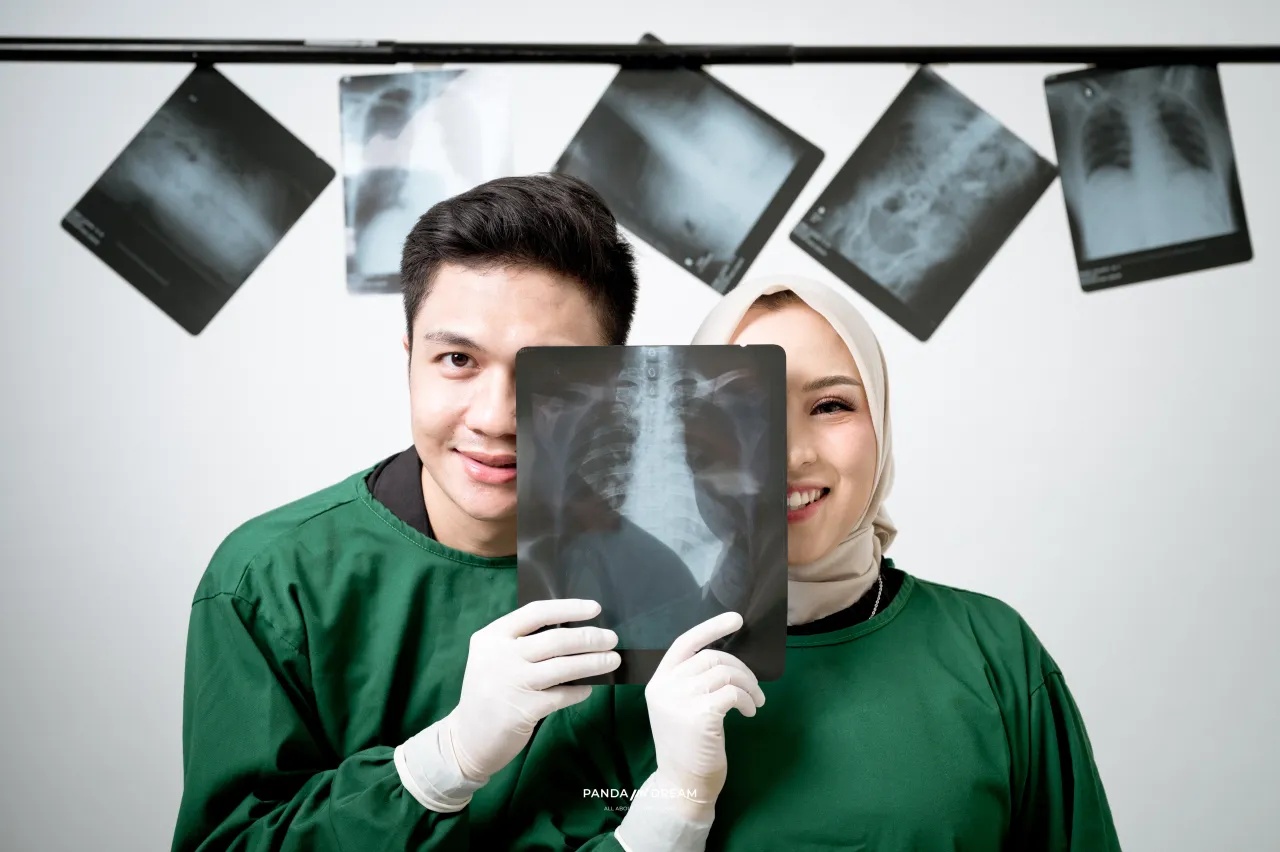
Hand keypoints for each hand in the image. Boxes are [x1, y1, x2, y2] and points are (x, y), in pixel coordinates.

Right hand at [446, 598, 620, 781]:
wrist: (467, 738)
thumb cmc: (489, 691)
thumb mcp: (494, 657)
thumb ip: (523, 642)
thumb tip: (574, 631)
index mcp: (493, 636)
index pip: (536, 612)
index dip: (569, 608)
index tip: (594, 609)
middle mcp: (500, 655)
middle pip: (555, 640)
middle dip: (589, 638)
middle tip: (611, 639)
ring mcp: (512, 683)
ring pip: (563, 667)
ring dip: (593, 662)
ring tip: (612, 660)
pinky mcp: (523, 710)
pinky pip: (562, 695)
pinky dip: (579, 691)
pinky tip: (589, 688)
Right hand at [644, 611, 764, 808]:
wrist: (682, 785)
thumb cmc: (686, 747)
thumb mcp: (678, 707)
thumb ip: (690, 682)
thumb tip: (725, 660)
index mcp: (658, 682)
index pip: (685, 643)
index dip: (711, 628)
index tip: (736, 619)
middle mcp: (665, 687)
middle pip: (711, 657)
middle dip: (740, 668)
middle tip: (754, 687)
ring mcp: (680, 700)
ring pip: (725, 672)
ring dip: (748, 685)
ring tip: (754, 702)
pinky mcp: (700, 714)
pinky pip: (733, 692)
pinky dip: (747, 699)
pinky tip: (749, 712)